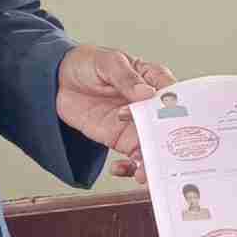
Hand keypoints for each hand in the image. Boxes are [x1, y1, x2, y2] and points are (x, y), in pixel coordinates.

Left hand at [54, 45, 173, 182]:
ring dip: (151, 163)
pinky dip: (130, 168)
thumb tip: (145, 92)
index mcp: (153, 80)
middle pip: (167, 128)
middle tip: (163, 159)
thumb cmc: (88, 63)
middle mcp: (150, 106)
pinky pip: (133, 158)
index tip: (175, 126)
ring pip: (153, 148)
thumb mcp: (108, 62)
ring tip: (143, 173)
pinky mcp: (121, 139)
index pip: (174, 98)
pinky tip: (120, 168)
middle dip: (168, 146)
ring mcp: (136, 125)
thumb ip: (126, 77)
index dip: (178, 113)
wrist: (57, 80)